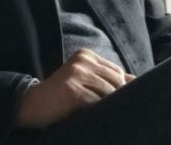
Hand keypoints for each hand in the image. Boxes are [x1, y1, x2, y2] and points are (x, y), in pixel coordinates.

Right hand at [15, 48, 135, 128]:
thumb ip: (107, 78)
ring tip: (100, 113)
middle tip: (110, 109)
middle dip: (116, 96)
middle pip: (116, 80)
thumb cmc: (62, 94)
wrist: (34, 103)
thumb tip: (135, 81)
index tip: (117, 101)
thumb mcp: (85, 80)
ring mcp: (77, 73)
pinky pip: (96, 101)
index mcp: (86, 55)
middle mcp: (82, 60)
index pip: (117, 71)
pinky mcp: (73, 89)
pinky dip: (97, 110)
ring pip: (109, 91)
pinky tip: (90, 115)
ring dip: (107, 105)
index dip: (120, 88)